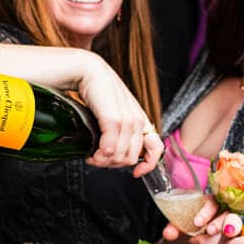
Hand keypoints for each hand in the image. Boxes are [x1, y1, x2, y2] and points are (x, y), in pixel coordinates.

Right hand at [73, 54, 161, 173]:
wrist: (87, 71)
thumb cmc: (97, 93)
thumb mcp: (113, 113)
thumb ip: (119, 130)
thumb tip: (112, 153)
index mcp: (141, 120)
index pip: (156, 148)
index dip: (148, 165)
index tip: (136, 173)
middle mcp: (137, 120)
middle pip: (130, 158)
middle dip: (112, 165)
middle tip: (98, 159)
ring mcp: (127, 119)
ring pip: (119, 156)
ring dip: (102, 161)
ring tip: (91, 155)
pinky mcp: (113, 118)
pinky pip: (109, 148)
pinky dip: (98, 155)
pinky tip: (90, 152)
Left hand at [160, 204, 239, 243]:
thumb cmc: (182, 231)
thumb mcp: (176, 228)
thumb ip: (173, 229)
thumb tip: (168, 234)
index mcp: (207, 204)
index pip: (212, 202)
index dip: (206, 212)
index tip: (197, 223)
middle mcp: (220, 214)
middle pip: (227, 216)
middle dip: (217, 225)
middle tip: (208, 232)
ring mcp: (227, 229)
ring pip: (228, 233)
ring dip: (212, 241)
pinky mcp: (229, 243)